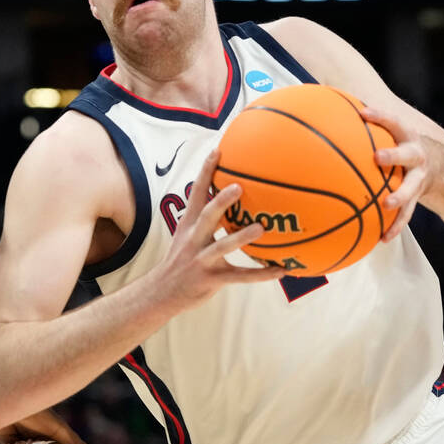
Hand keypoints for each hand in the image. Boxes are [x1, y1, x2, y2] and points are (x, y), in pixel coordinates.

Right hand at [154, 149, 284, 308]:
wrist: (161, 292)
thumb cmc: (182, 260)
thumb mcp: (187, 235)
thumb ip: (207, 218)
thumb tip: (231, 196)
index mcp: (189, 224)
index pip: (197, 193)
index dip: (206, 172)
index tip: (217, 151)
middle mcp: (193, 239)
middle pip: (207, 215)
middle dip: (221, 201)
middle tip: (239, 186)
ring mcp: (201, 260)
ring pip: (222, 247)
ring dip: (241, 237)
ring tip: (261, 228)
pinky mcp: (211, 279)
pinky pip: (240, 276)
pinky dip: (261, 274)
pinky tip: (281, 270)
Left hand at [360, 106, 431, 240]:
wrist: (435, 166)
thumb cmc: (399, 146)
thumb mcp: (390, 133)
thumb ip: (367, 128)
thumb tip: (328, 118)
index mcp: (406, 136)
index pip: (393, 122)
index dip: (380, 117)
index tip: (363, 113)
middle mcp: (416, 156)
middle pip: (406, 154)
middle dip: (393, 155)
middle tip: (377, 157)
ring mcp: (418, 178)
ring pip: (411, 187)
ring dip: (400, 196)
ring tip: (387, 205)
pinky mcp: (417, 198)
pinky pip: (407, 214)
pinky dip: (395, 226)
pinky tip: (382, 238)